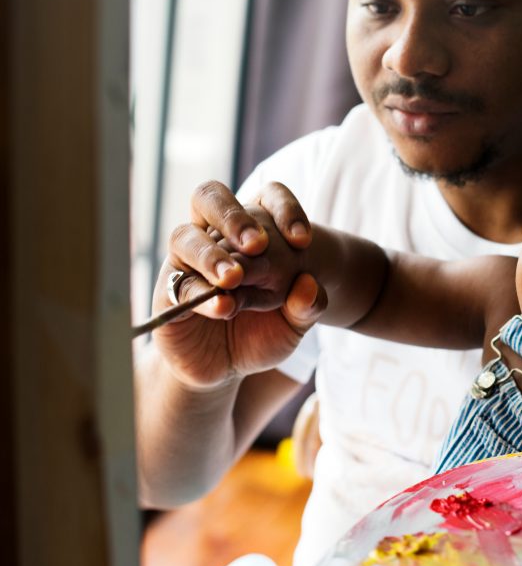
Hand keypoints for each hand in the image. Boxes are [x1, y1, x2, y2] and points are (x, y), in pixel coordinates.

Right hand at [150, 181, 325, 388]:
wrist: (228, 369)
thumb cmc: (262, 333)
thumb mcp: (295, 323)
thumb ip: (309, 306)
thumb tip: (309, 284)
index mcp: (252, 233)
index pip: (268, 197)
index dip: (286, 210)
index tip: (303, 240)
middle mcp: (214, 238)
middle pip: (210, 196)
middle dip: (235, 217)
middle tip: (259, 244)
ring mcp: (186, 263)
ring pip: (185, 236)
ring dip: (212, 256)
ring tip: (234, 278)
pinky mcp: (168, 293)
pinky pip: (178, 285)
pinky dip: (202, 296)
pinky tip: (224, 308)